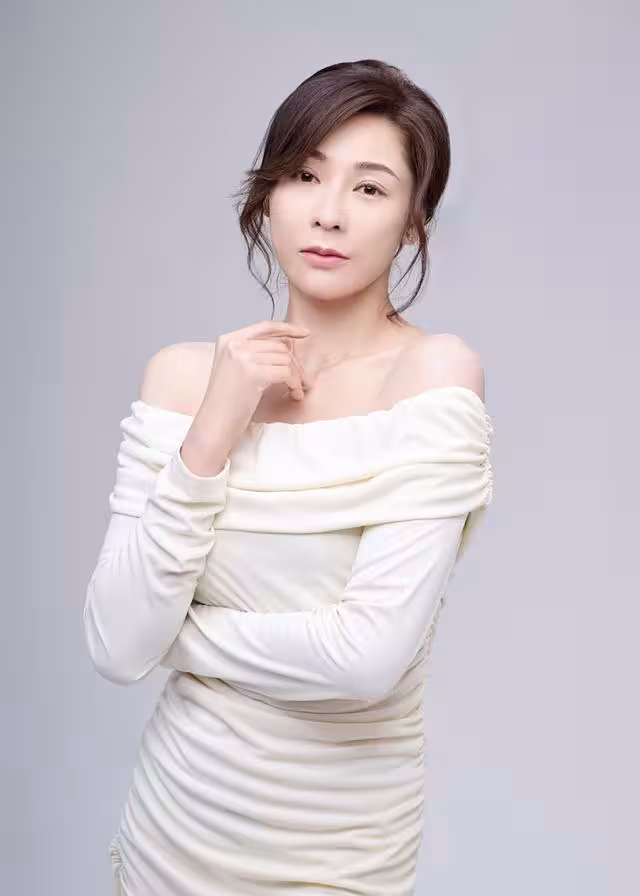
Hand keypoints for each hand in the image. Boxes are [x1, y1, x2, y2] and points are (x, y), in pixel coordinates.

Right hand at [194, 320, 311, 443]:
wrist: (214, 423)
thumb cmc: (227, 402)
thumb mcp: (236, 368)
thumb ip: (255, 352)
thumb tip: (289, 343)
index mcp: (228, 340)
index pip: (264, 326)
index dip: (287, 328)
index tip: (305, 332)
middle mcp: (234, 344)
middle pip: (279, 345)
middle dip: (296, 363)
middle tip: (303, 381)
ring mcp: (242, 357)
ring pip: (286, 359)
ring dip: (297, 376)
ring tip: (295, 391)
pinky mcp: (253, 374)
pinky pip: (286, 373)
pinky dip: (294, 384)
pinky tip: (293, 394)